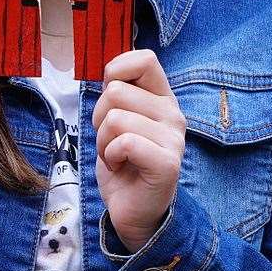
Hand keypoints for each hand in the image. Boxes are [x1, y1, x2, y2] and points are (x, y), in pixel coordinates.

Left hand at [92, 49, 185, 253]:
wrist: (135, 211)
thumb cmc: (123, 163)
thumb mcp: (118, 120)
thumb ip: (119, 93)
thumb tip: (109, 69)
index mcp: (162, 98)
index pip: (145, 59)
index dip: (117, 69)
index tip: (109, 96)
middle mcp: (172, 114)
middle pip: (115, 91)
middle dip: (98, 118)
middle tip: (110, 141)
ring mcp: (173, 139)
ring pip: (115, 118)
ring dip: (102, 142)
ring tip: (115, 156)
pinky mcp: (166, 163)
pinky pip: (124, 142)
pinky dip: (110, 156)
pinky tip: (120, 166)